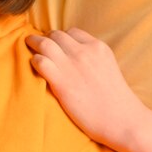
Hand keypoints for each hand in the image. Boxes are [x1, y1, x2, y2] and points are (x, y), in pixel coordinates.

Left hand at [27, 28, 144, 148]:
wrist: (122, 120)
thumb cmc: (116, 99)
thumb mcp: (108, 66)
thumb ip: (93, 57)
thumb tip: (75, 55)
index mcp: (97, 47)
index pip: (72, 32)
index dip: (61, 37)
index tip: (55, 43)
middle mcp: (84, 51)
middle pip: (56, 35)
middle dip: (45, 37)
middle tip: (38, 43)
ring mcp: (72, 66)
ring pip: (45, 44)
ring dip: (34, 43)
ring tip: (28, 44)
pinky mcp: (61, 83)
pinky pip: (40, 62)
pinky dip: (35, 60)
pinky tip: (34, 65)